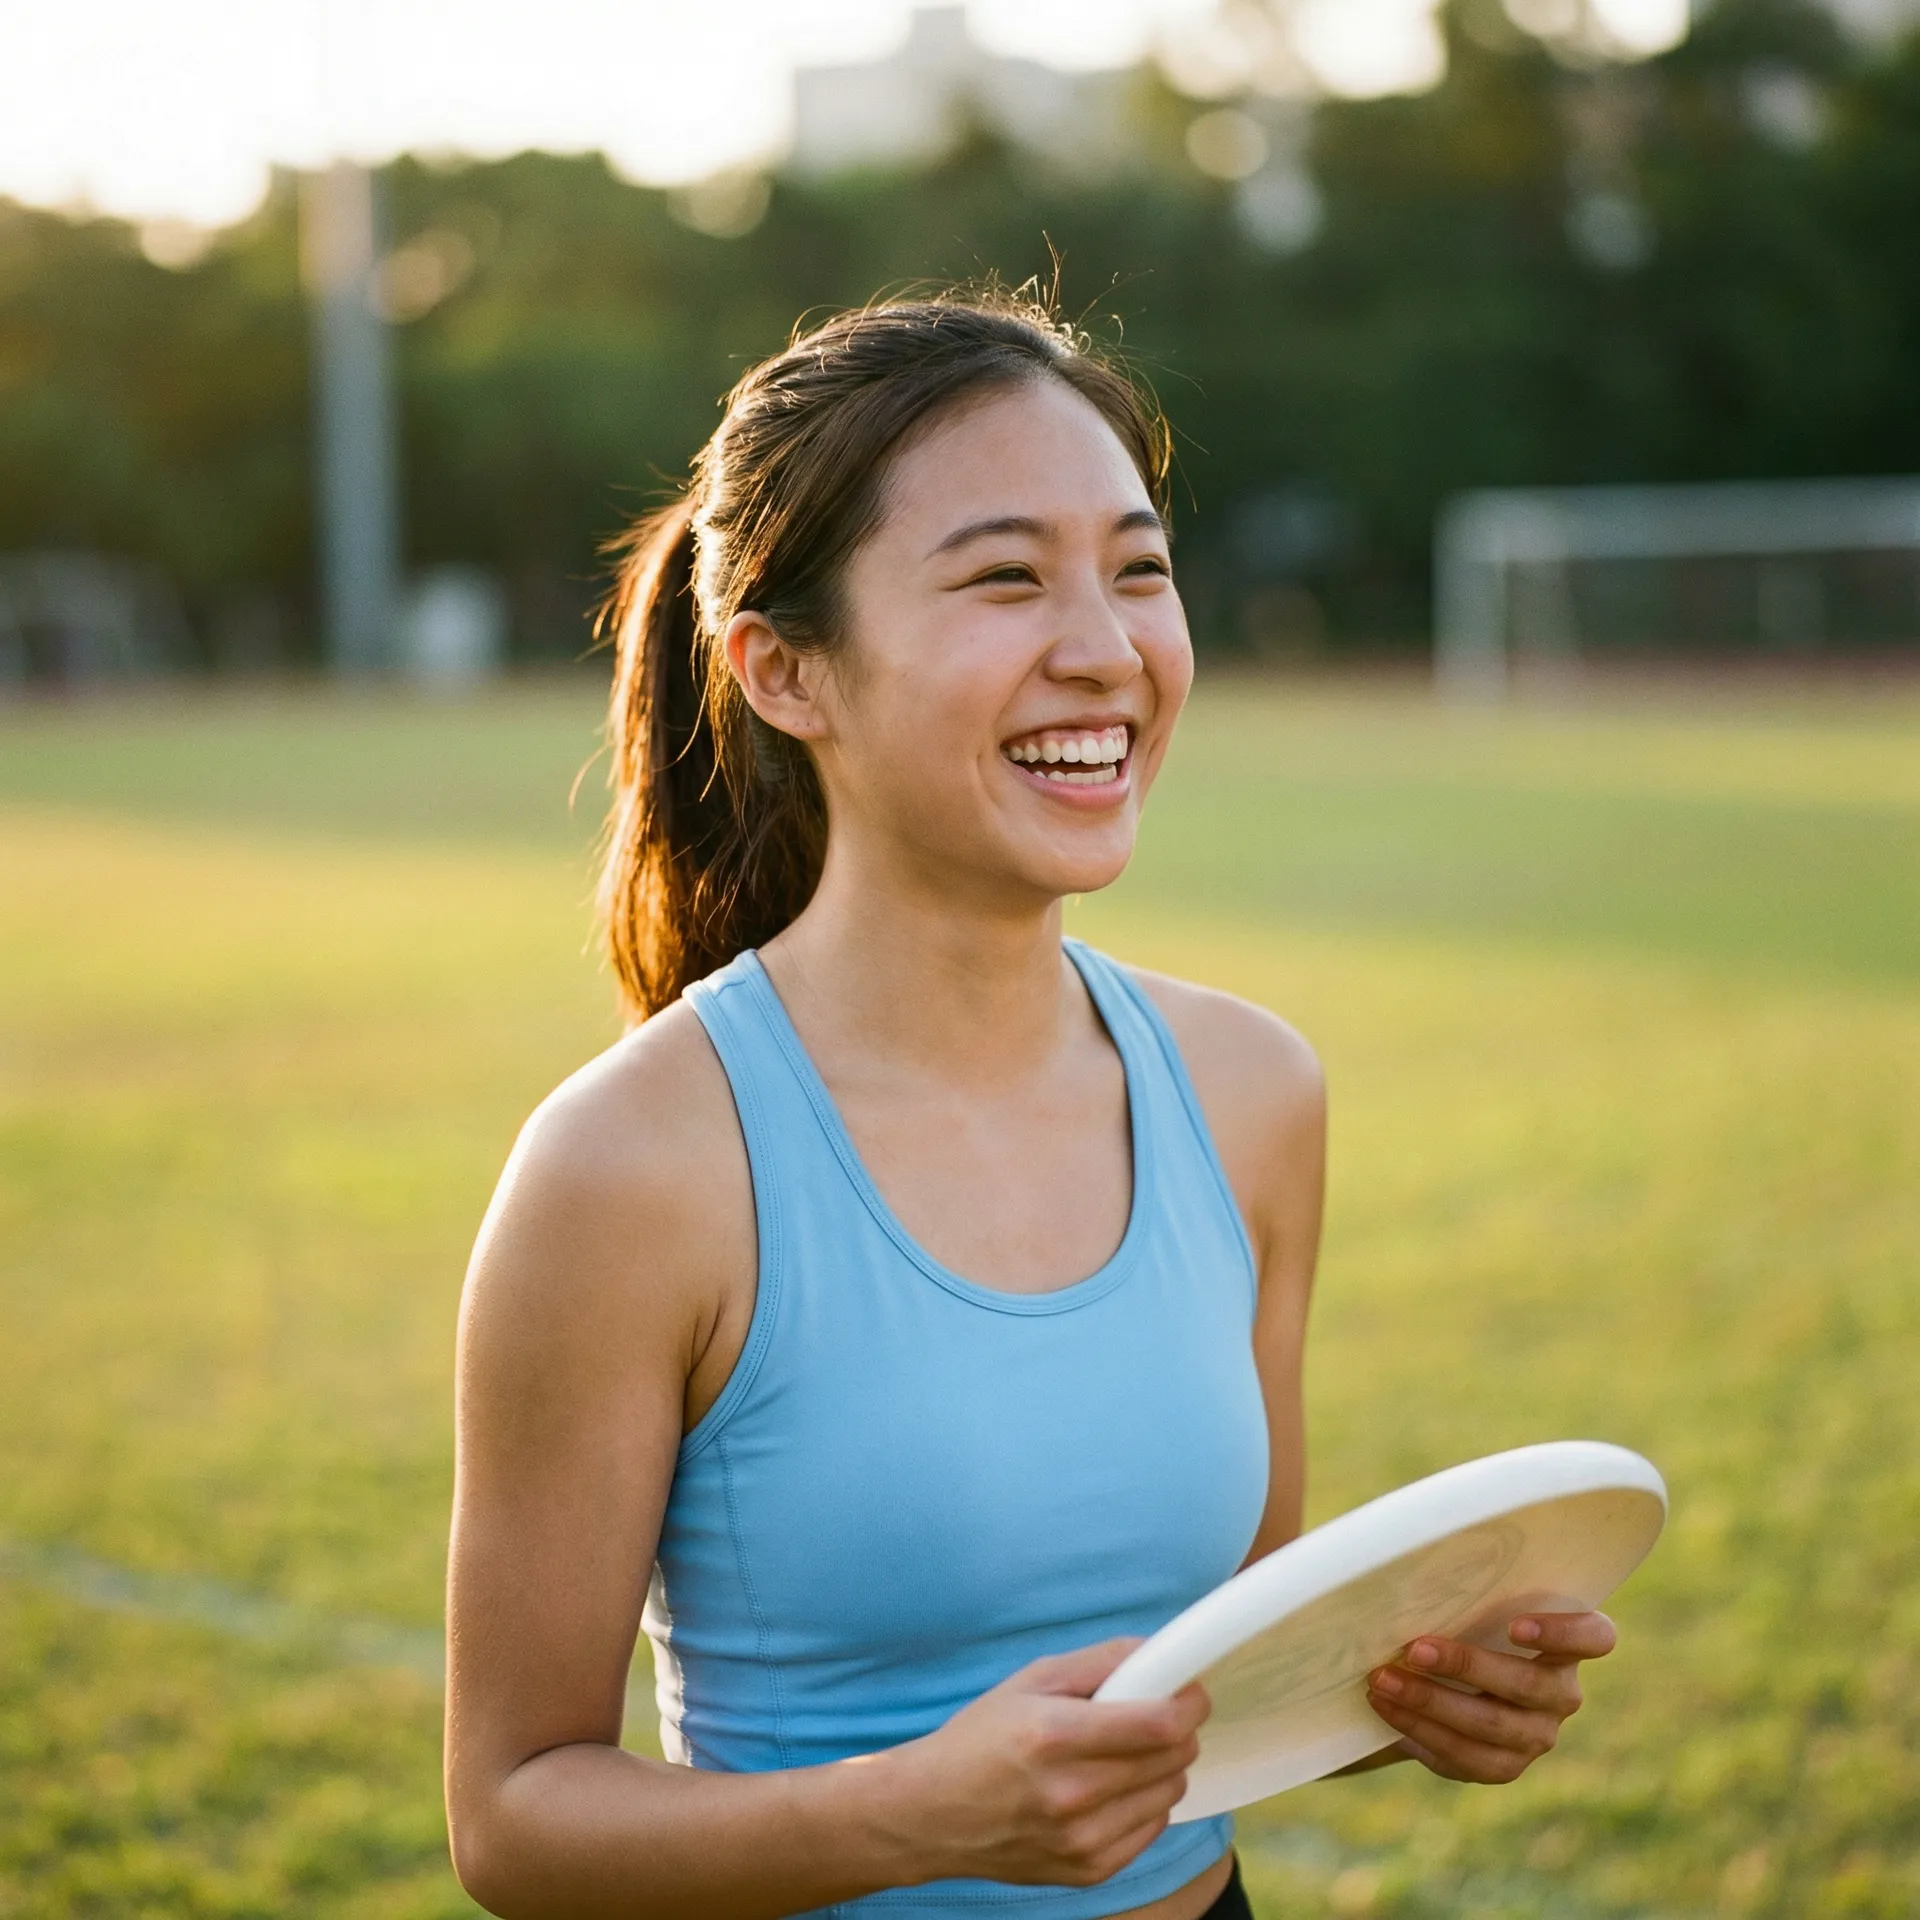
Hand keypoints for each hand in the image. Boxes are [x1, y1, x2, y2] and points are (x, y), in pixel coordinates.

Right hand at [892, 1639, 1208, 1888]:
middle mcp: (1071, 1794)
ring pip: (1170, 1793)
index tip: (1190, 1690)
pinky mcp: (1089, 1871)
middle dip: (1177, 1730)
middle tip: (1154, 1715)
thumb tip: (1159, 1652)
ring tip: (1124, 1753)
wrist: (932, 1814)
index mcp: (1054, 1736)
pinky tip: (1111, 1788)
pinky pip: (1153, 1828)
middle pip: (1173, 1759)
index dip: (1188, 1702)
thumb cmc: (981, 1737)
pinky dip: (1145, 1802)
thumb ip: (1100, 1661)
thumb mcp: (1031, 1680)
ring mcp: (1081, 1840)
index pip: (1158, 1725)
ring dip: (1162, 1766)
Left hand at [1364, 1611, 1616, 1783]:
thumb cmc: (1461, 1622)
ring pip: (1492, 1726)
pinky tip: (1387, 1709)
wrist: (1444, 1680)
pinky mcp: (1505, 1766)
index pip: (1595, 1637)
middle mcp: (1561, 1693)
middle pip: (1528, 1684)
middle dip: (1465, 1665)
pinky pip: (1465, 1755)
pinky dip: (1420, 1729)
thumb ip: (1463, 1588)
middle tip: (1413, 1648)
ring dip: (1430, 1702)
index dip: (1564, 1633)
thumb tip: (1406, 1554)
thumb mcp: (1469, 1603)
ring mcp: (1537, 1735)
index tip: (1514, 1626)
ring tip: (1383, 1679)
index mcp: (1566, 1645)